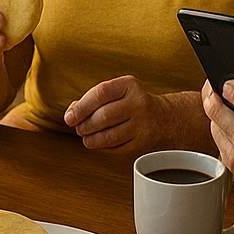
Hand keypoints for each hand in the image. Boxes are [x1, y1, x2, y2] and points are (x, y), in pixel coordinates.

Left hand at [64, 77, 201, 151]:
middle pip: (103, 117)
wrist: (164, 117)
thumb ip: (93, 98)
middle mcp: (138, 103)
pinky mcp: (143, 142)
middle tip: (78, 128)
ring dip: (91, 139)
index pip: (101, 93)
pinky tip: (99, 142)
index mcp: (129, 85)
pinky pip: (116, 148)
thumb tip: (71, 113)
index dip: (81, 107)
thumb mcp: (117, 92)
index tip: (69, 117)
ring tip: (86, 136)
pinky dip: (103, 147)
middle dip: (85, 125)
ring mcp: (143, 124)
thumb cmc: (132, 103)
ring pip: (109, 136)